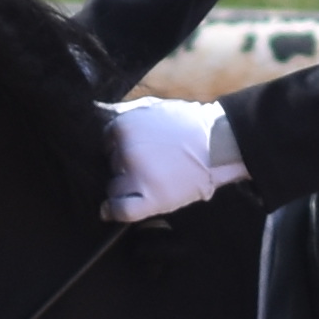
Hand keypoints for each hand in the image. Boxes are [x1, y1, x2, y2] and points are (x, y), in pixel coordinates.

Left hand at [102, 97, 244, 223]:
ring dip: (124, 188)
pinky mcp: (151, 199)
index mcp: (124, 127)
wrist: (219, 143)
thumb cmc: (189, 123)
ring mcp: (137, 176)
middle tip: (149, 166)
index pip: (107, 144)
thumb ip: (125, 111)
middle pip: (112, 165)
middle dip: (124, 166)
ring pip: (114, 188)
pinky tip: (110, 211)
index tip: (133, 153)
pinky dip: (113, 211)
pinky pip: (121, 210)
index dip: (119, 149)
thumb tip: (98, 110)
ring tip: (148, 183)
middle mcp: (125, 151)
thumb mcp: (153, 106)